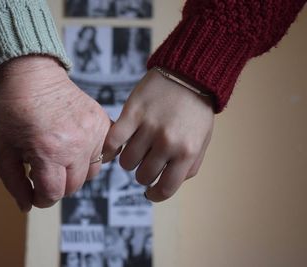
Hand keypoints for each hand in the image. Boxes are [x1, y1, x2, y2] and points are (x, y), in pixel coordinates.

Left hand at [0, 56, 109, 210]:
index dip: (40, 198)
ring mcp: (93, 132)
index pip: (53, 194)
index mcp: (48, 151)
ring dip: (75, 172)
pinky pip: (106, 152)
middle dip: (56, 186)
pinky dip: (93, 155)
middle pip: (73, 187)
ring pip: (91, 173)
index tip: (33, 189)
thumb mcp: (1, 149)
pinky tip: (77, 147)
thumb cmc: (13, 111)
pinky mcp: (102, 121)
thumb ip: (13, 182)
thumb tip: (27, 206)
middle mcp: (76, 144)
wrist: (32, 76)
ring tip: (60, 156)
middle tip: (43, 170)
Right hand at [103, 69, 213, 201]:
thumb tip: (166, 185)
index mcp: (187, 152)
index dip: (155, 195)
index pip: (166, 188)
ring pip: (127, 161)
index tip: (150, 193)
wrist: (189, 75)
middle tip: (146, 161)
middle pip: (143, 176)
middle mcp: (168, 142)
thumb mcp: (202, 142)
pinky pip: (113, 142)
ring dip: (130, 160)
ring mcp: (148, 127)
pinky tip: (111, 150)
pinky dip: (109, 150)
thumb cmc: (196, 111)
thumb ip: (189, 167)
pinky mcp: (132, 113)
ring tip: (136, 148)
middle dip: (143, 173)